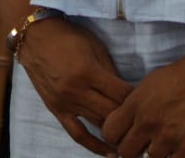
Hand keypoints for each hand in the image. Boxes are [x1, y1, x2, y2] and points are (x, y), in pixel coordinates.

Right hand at [18, 17, 134, 155]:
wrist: (35, 38)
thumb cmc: (68, 37)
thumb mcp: (95, 47)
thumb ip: (111, 72)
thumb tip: (127, 93)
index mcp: (88, 72)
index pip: (121, 94)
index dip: (137, 99)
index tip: (148, 101)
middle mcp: (77, 91)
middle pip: (112, 112)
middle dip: (130, 116)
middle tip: (144, 120)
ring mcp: (65, 103)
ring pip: (98, 124)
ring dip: (117, 132)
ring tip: (134, 138)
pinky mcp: (56, 110)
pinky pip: (77, 134)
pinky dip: (94, 146)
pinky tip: (109, 153)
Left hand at [100, 56, 184, 157]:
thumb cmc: (180, 76)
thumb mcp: (148, 85)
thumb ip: (134, 106)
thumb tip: (126, 125)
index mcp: (135, 105)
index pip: (109, 133)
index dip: (114, 136)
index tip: (122, 135)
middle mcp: (148, 123)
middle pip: (125, 152)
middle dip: (131, 149)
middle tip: (141, 143)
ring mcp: (168, 137)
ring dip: (154, 152)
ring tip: (163, 141)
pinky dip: (172, 157)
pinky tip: (176, 147)